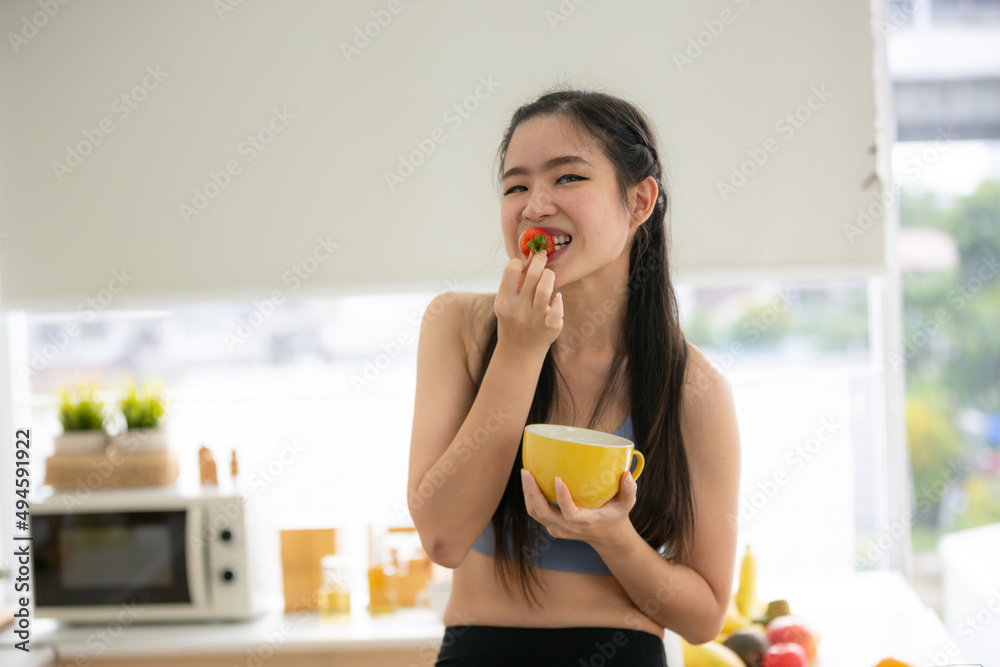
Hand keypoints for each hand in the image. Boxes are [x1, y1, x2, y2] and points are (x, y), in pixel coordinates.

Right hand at [495, 251, 562, 354]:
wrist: (519, 351)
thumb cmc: (514, 318)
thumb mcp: (508, 301)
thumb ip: (517, 281)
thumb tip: (533, 254)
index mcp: (504, 301)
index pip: (511, 270)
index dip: (520, 262)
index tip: (525, 264)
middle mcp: (517, 310)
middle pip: (532, 275)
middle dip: (539, 261)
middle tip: (543, 257)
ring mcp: (533, 319)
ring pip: (545, 289)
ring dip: (549, 276)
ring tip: (548, 275)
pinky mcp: (549, 328)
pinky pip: (556, 311)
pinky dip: (559, 302)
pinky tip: (558, 298)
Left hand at [520, 468, 636, 548]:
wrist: (607, 537)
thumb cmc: (616, 515)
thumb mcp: (627, 504)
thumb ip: (629, 490)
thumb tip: (626, 474)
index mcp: (586, 521)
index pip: (570, 514)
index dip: (562, 498)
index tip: (557, 480)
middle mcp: (568, 527)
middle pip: (544, 513)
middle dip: (532, 494)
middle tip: (527, 472)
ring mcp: (558, 528)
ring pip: (536, 514)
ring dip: (528, 495)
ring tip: (525, 473)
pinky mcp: (552, 526)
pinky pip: (536, 513)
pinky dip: (530, 499)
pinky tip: (529, 481)